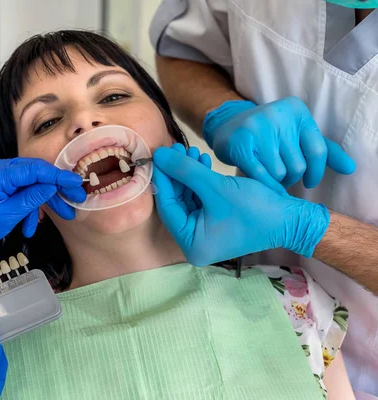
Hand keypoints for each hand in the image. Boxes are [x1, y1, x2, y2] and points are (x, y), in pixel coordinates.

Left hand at [0, 158, 85, 268]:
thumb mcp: (5, 216)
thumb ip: (30, 199)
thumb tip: (50, 187)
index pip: (36, 169)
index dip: (59, 176)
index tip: (77, 184)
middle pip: (36, 174)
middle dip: (56, 190)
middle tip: (74, 203)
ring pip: (31, 184)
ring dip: (43, 203)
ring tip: (60, 217)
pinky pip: (20, 191)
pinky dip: (28, 208)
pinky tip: (29, 227)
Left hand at [152, 144, 329, 265]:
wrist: (293, 219)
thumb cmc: (256, 208)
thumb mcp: (217, 187)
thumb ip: (185, 170)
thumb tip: (159, 155)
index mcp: (191, 244)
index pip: (167, 206)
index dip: (164, 178)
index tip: (161, 155)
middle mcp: (195, 243)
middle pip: (177, 202)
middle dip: (178, 174)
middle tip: (178, 149)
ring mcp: (206, 235)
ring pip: (188, 199)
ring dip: (190, 175)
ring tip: (193, 151)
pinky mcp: (216, 224)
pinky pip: (201, 201)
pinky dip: (201, 182)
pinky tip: (202, 162)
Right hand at [203, 97, 355, 192]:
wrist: (228, 126)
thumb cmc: (269, 134)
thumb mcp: (297, 135)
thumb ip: (324, 150)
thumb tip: (350, 168)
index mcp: (297, 111)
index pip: (318, 151)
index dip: (316, 172)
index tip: (309, 181)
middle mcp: (277, 115)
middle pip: (297, 165)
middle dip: (291, 177)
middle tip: (282, 176)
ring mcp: (256, 128)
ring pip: (279, 173)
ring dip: (276, 181)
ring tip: (269, 175)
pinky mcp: (240, 144)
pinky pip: (261, 175)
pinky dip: (265, 185)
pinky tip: (262, 185)